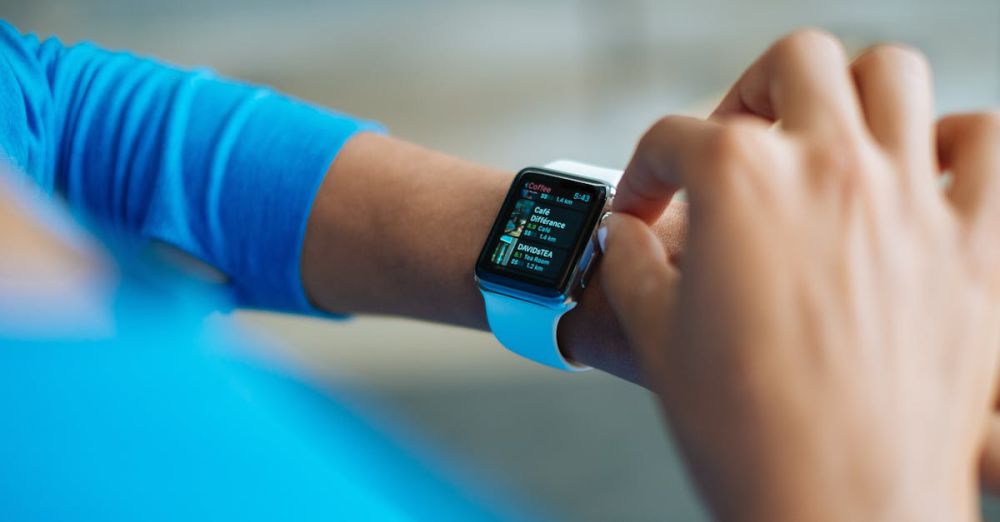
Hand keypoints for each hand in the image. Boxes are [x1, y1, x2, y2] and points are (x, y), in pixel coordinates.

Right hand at [601, 30, 999, 520]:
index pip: (673, 140)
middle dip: (750, 91)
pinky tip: (922, 173)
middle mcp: (829, 168)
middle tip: (737, 141)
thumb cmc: (743, 431)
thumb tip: (624, 238)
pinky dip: (959, 142)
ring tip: (825, 138)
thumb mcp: (653, 337)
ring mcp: (910, 199)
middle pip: (793, 62)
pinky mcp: (974, 246)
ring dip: (850, 93)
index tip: (642, 207)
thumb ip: (631, 265)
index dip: (644, 172)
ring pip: (894, 74)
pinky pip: (990, 146)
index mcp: (738, 183)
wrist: (835, 508)